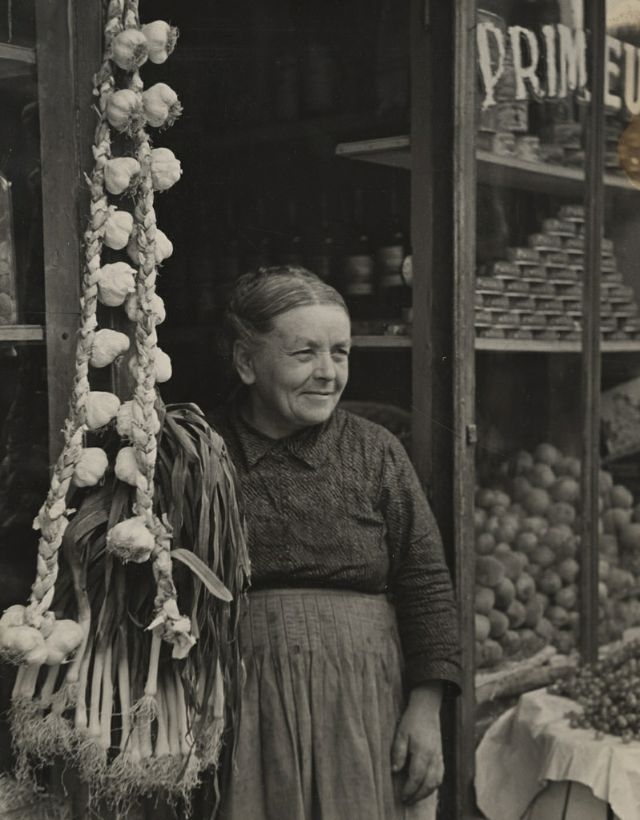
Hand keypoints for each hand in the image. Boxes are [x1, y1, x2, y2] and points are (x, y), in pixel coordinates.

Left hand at [391, 682, 443, 804]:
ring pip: (436, 781)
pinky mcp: (441, 755)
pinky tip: (426, 787)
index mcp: (423, 752)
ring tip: (415, 797)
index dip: (409, 790)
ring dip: (426, 792)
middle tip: (407, 800)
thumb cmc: (412, 720)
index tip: (402, 796)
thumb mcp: (400, 733)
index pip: (416, 778)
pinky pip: (441, 775)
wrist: (427, 708)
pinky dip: (434, 785)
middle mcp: (433, 757)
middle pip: (428, 783)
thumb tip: (395, 771)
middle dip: (417, 795)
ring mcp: (439, 756)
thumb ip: (398, 753)